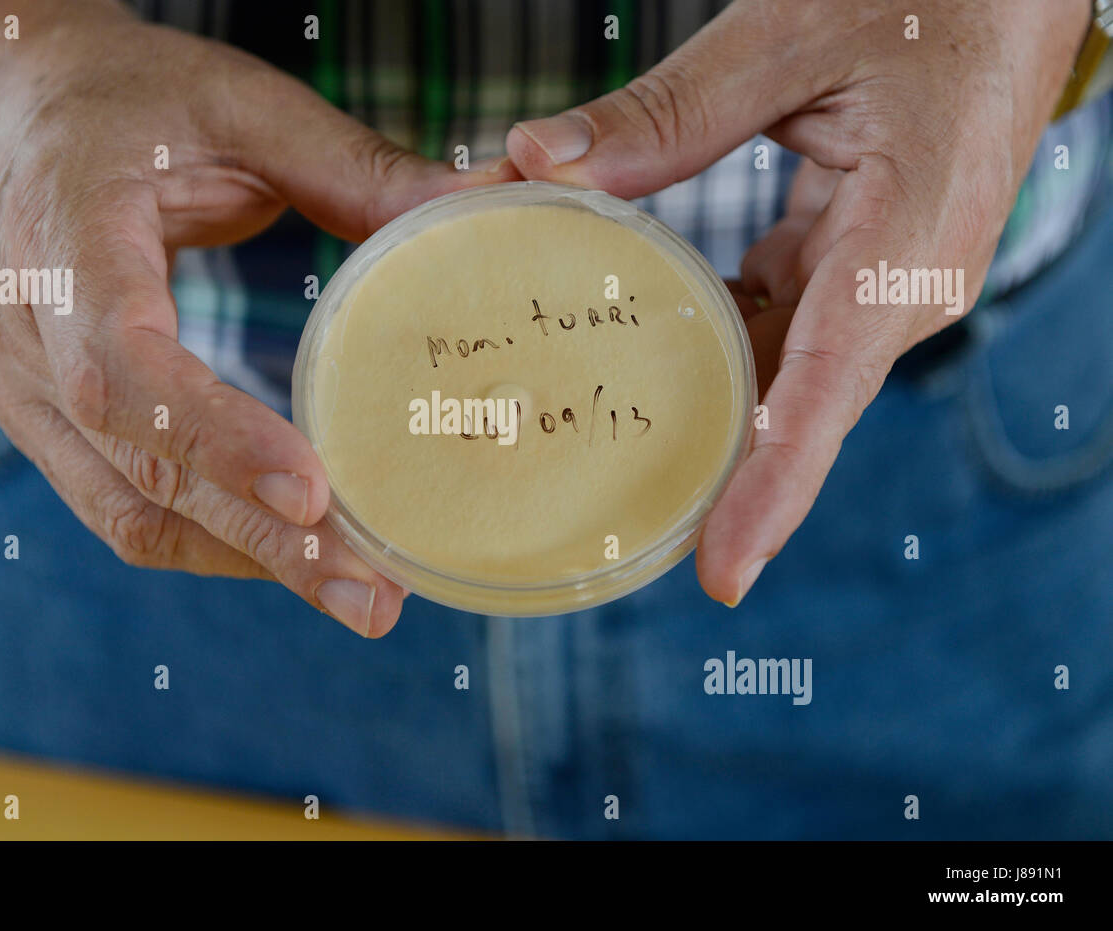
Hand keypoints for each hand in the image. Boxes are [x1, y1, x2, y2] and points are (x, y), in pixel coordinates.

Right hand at [0, 8, 517, 634]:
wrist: (14, 108)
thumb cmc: (131, 100)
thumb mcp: (243, 105)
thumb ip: (355, 167)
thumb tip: (480, 208)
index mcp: (64, 235)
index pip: (124, 363)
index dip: (215, 438)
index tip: (313, 495)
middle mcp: (24, 330)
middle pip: (139, 468)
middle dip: (262, 543)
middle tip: (374, 598)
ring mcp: (22, 388)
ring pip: (129, 512)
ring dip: (245, 560)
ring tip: (357, 591)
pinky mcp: (43, 420)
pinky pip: (123, 507)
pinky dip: (210, 539)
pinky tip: (291, 553)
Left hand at [504, 0, 1089, 604]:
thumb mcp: (789, 37)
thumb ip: (668, 112)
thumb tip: (539, 163)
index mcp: (905, 243)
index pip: (829, 392)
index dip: (773, 488)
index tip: (721, 572)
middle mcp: (900, 289)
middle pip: (797, 409)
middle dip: (716, 474)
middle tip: (615, 528)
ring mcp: (880, 286)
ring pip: (781, 376)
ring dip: (703, 409)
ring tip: (606, 455)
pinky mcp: (856, 270)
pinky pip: (780, 332)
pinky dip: (716, 346)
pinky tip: (642, 353)